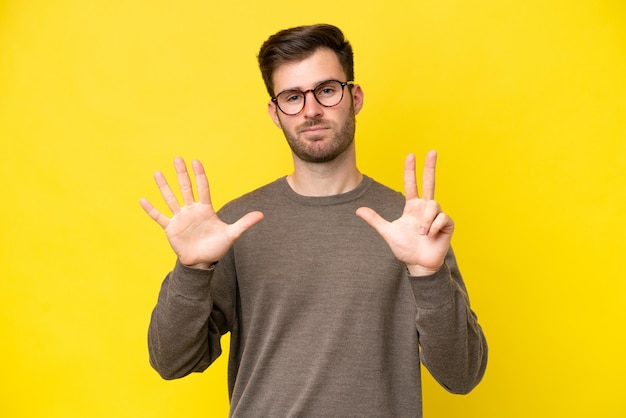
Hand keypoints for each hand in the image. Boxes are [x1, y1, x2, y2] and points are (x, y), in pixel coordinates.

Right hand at [140, 158, 263, 268]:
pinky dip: (151, 209)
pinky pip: (159, 217)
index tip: (196, 162)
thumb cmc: (216, 247)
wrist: (202, 261)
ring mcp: (180, 218)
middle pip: (186, 188)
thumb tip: (262, 214)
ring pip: (171, 198)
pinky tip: (142, 199)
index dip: (200, 176)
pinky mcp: (171, 228)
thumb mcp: (231, 234)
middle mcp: (191, 210)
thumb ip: (244, 223)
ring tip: (157, 173)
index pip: (203, 188)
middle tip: (177, 158)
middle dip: (182, 174)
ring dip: (164, 186)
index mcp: (205, 209)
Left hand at [356, 151, 453, 275]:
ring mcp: (437, 214)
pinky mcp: (447, 223)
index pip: (412, 184)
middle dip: (430, 166)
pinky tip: (431, 235)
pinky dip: (434, 226)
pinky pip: (441, 217)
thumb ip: (375, 220)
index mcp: (412, 206)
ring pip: (433, 204)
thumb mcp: (388, 232)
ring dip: (426, 220)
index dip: (410, 170)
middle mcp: (425, 207)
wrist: (419, 263)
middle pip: (429, 182)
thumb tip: (358, 210)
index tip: (410, 155)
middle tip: (432, 150)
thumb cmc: (405, 248)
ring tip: (422, 234)